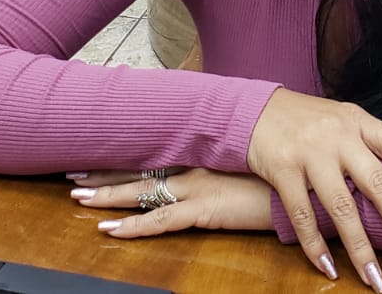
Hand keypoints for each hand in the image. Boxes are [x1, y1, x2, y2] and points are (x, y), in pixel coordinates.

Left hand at [69, 168, 273, 233]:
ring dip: (108, 196)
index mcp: (205, 151)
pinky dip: (132, 227)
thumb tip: (219, 159)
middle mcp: (196, 164)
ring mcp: (198, 185)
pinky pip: (159, 221)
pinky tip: (109, 230)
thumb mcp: (253, 158)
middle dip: (105, 174)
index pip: (155, 152)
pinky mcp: (205, 208)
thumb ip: (230, 157)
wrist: (308, 182)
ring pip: (141, 192)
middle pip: (140, 169)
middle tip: (73, 174)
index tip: (99, 153)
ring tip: (79, 199)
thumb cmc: (285, 172)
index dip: (125, 156)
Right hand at [247, 89, 381, 290]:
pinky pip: (302, 215)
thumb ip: (371, 146)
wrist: (253, 109)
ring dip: (361, 249)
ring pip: (342, 208)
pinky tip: (328, 268)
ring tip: (376, 281)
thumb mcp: (344, 121)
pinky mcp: (283, 169)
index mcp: (361, 122)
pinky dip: (316, 245)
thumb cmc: (307, 121)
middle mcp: (340, 136)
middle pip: (380, 185)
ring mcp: (311, 153)